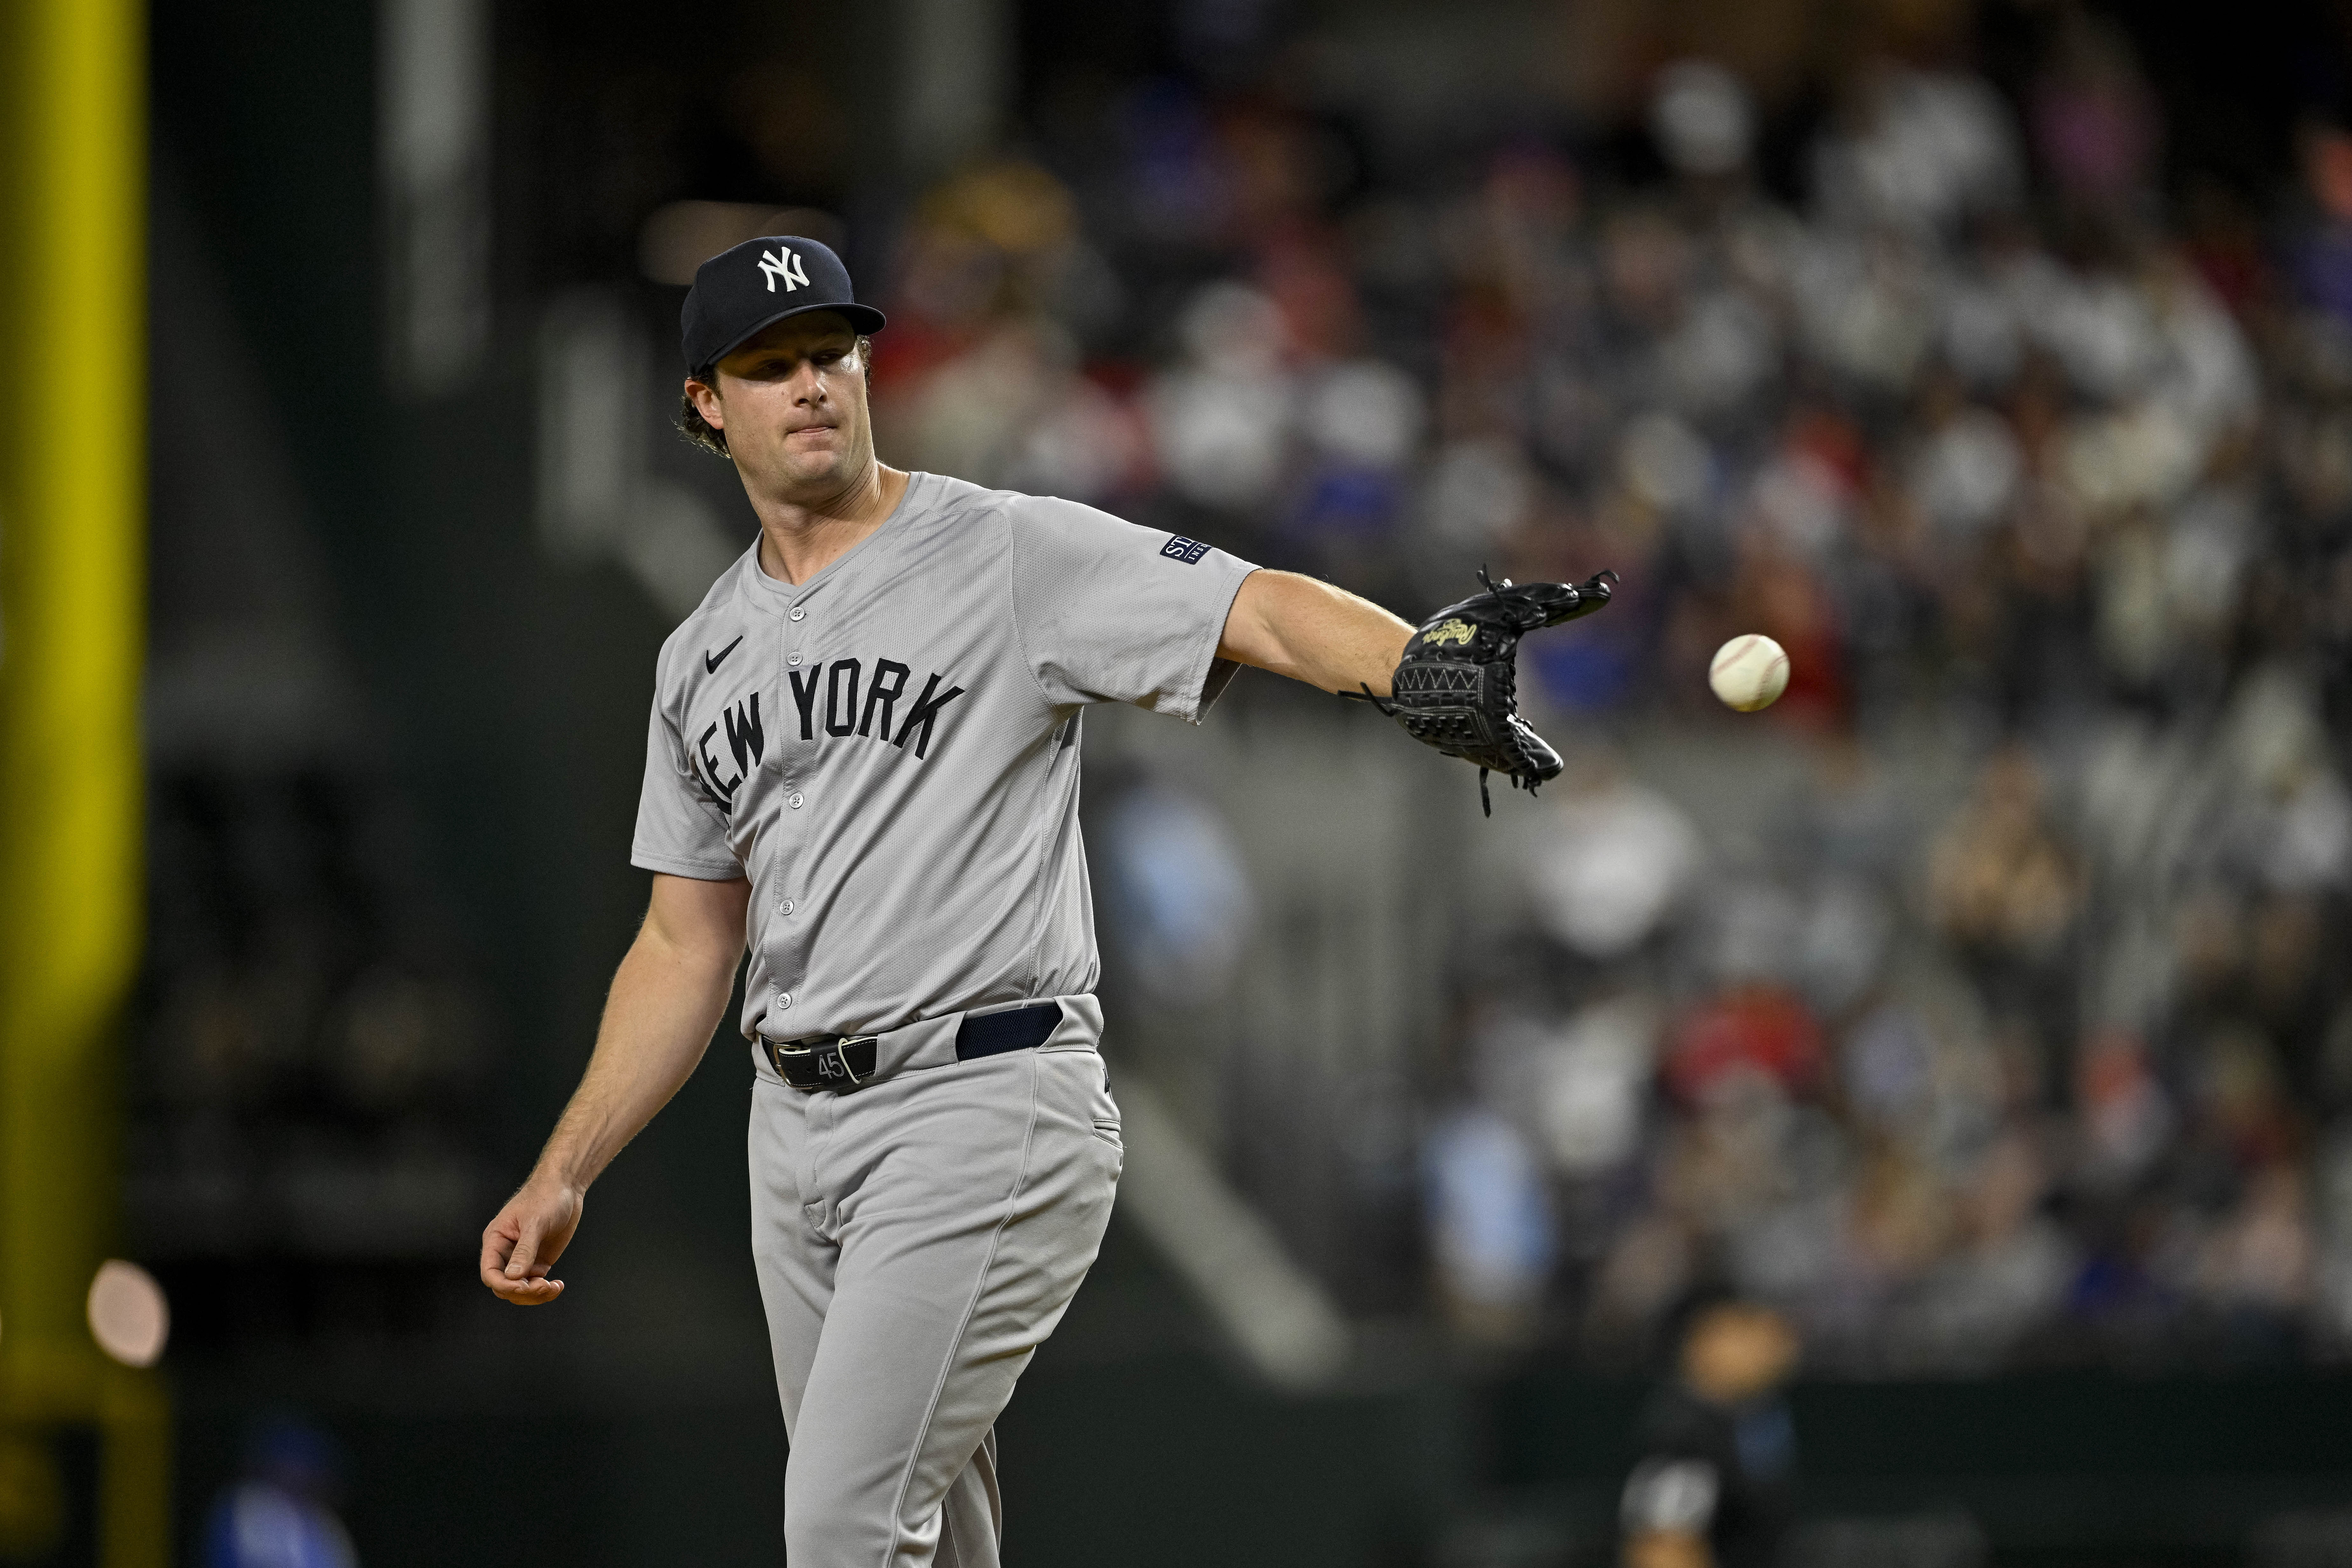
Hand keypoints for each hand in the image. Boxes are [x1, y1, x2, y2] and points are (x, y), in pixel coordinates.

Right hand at [479, 1176, 583, 1304]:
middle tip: (544, 1286)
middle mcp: (506, 1252)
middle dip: (523, 1292)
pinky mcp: (538, 1261)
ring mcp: (522, 1258)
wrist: (566, 1187)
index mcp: (496, 1240)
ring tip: (554, 1287)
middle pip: (504, 1286)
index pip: (490, 1273)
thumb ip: (525, 1250)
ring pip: (520, 1288)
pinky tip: (558, 1286)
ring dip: (535, 1294)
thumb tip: (513, 1277)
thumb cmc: (546, 1197)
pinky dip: (545, 1290)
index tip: (523, 1288)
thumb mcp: (535, 1222)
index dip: (503, 1285)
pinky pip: (535, 1283)